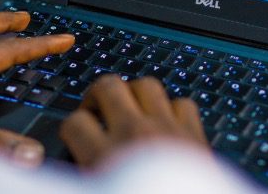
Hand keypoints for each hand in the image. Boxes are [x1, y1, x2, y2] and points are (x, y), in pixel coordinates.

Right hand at [59, 74, 208, 166]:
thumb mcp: (101, 192)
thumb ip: (89, 170)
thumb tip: (81, 161)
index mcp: (107, 158)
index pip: (74, 121)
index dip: (71, 128)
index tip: (75, 137)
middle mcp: (137, 137)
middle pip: (109, 86)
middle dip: (97, 95)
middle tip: (97, 110)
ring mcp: (169, 131)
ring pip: (146, 85)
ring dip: (134, 94)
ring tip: (129, 109)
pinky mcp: (196, 135)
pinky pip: (183, 103)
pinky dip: (173, 108)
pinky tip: (166, 122)